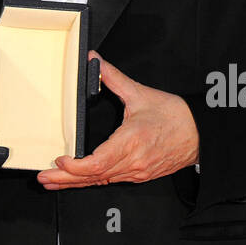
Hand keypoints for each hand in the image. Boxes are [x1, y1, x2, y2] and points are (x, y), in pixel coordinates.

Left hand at [36, 52, 198, 188]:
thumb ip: (113, 78)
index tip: (61, 159)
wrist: (201, 133)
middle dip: (65, 180)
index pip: (96, 164)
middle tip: (44, 178)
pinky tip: (79, 181)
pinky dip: (92, 181)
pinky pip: (112, 181)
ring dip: (75, 183)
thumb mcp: (140, 93)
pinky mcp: (141, 174)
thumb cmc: (176, 116)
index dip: (75, 167)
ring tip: (54, 181)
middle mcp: (133, 162)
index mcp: (131, 142)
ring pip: (101, 182)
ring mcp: (137, 171)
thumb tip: (95, 61)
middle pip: (93, 177)